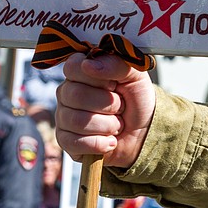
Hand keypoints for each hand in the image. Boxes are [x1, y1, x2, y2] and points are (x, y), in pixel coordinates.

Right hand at [55, 52, 156, 167]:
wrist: (143, 132)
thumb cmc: (136, 100)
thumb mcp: (136, 77)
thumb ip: (117, 64)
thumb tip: (89, 64)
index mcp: (81, 73)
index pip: (73, 67)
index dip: (98, 78)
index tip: (114, 85)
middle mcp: (67, 93)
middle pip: (76, 96)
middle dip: (109, 104)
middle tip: (121, 107)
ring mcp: (63, 117)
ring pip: (77, 121)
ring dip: (108, 125)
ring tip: (117, 124)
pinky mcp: (65, 140)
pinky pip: (75, 142)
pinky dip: (101, 143)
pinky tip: (110, 140)